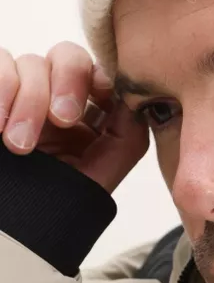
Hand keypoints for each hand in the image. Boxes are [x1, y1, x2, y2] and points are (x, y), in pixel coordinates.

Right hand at [0, 42, 148, 193]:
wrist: (13, 227)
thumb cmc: (56, 203)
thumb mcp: (102, 173)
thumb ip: (129, 134)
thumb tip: (132, 98)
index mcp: (85, 112)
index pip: (97, 70)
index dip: (99, 77)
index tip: (101, 96)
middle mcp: (51, 96)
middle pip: (67, 55)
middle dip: (68, 80)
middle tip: (62, 118)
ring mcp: (19, 94)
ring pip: (29, 62)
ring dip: (28, 99)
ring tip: (19, 145)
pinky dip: (0, 91)